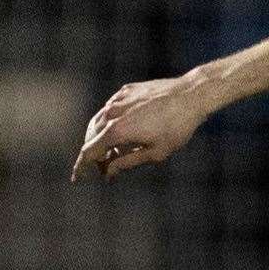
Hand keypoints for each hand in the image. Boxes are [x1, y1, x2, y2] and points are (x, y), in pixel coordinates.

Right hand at [70, 76, 208, 181]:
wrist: (191, 95)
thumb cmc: (177, 127)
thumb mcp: (156, 152)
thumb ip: (128, 162)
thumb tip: (109, 171)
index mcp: (116, 131)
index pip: (89, 151)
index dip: (82, 167)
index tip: (78, 178)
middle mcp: (111, 113)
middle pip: (92, 137)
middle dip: (96, 154)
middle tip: (108, 168)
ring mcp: (117, 100)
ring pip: (99, 121)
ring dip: (102, 138)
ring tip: (117, 151)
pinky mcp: (125, 91)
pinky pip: (110, 108)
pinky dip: (111, 121)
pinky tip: (124, 129)